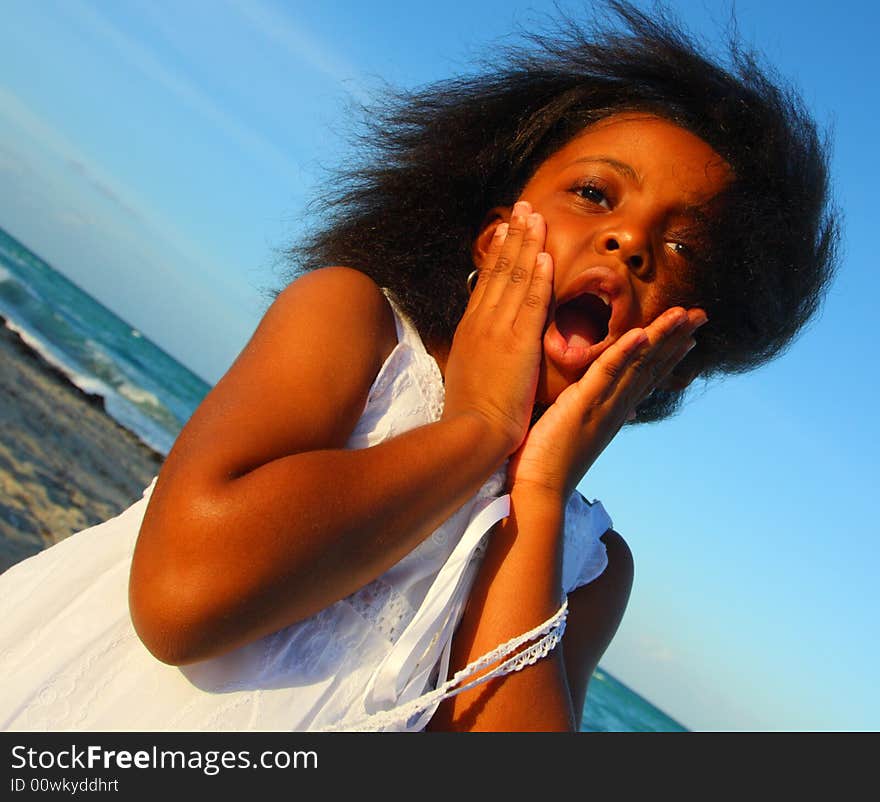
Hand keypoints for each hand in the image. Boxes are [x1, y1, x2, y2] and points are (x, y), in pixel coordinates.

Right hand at [441, 201, 553, 456]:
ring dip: (527, 245)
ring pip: (515, 279)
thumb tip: (472, 342)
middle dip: (512, 236)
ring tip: (536, 216)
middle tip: (523, 207)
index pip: (486, 282)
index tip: (506, 229)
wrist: (473, 433)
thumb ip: (473, 351)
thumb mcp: (464, 372)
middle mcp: (482, 323)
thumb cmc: (470, 412)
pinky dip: (539, 278)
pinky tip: (546, 255)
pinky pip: (531, 304)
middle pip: (499, 271)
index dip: (498, 253)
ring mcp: (499, 331)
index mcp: (470, 330)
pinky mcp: (518, 344)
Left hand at [507, 306, 707, 499]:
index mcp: (612, 413)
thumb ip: (592, 416)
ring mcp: (602, 407)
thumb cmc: (546, 463)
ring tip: (684, 314)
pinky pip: (607, 373)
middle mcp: (615, 409)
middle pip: (652, 367)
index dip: (667, 354)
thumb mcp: (573, 432)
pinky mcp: (583, 406)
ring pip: (638, 365)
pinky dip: (624, 352)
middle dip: (676, 339)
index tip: (688, 335)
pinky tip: (642, 332)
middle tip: (701, 315)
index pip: (645, 377)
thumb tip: (611, 412)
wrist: (537, 492)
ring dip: (662, 337)